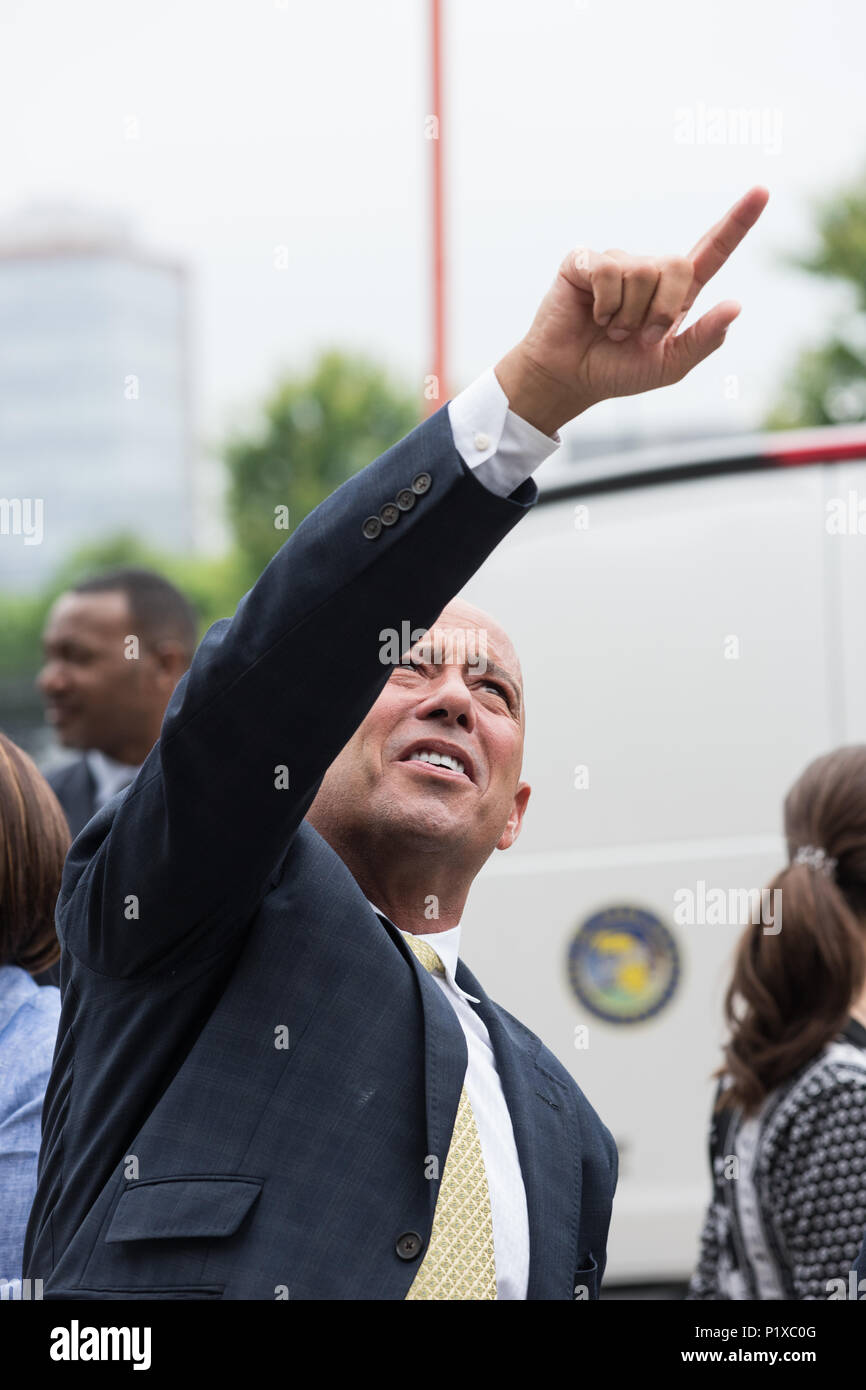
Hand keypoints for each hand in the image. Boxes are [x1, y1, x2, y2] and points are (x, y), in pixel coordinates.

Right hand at [495, 186, 769, 435]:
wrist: (570, 379)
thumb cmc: (617, 372)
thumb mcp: (669, 366)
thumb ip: (703, 340)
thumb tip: (736, 304)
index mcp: (675, 293)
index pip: (712, 251)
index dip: (737, 222)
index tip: (762, 191)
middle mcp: (649, 270)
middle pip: (678, 265)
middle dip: (661, 310)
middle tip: (639, 336)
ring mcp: (617, 262)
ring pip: (642, 272)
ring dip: (628, 314)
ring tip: (611, 328)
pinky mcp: (585, 261)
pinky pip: (607, 271)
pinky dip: (604, 304)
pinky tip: (592, 315)